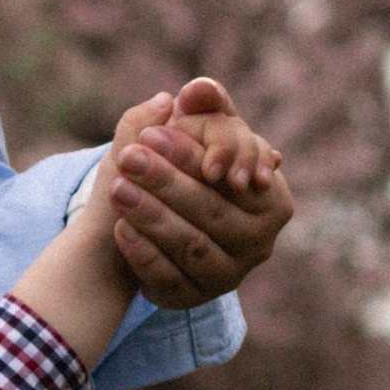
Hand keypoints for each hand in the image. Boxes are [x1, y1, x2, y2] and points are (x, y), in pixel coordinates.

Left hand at [104, 78, 291, 308]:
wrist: (158, 229)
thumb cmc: (188, 171)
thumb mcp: (200, 135)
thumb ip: (205, 107)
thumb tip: (197, 89)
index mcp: (273, 202)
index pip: (234, 177)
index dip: (194, 155)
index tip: (154, 135)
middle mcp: (259, 245)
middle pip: (212, 211)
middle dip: (166, 182)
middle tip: (128, 157)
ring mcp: (229, 277)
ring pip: (190, 246)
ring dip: (151, 216)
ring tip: (116, 188)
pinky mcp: (193, 300)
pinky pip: (168, 278)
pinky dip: (143, 252)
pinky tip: (120, 228)